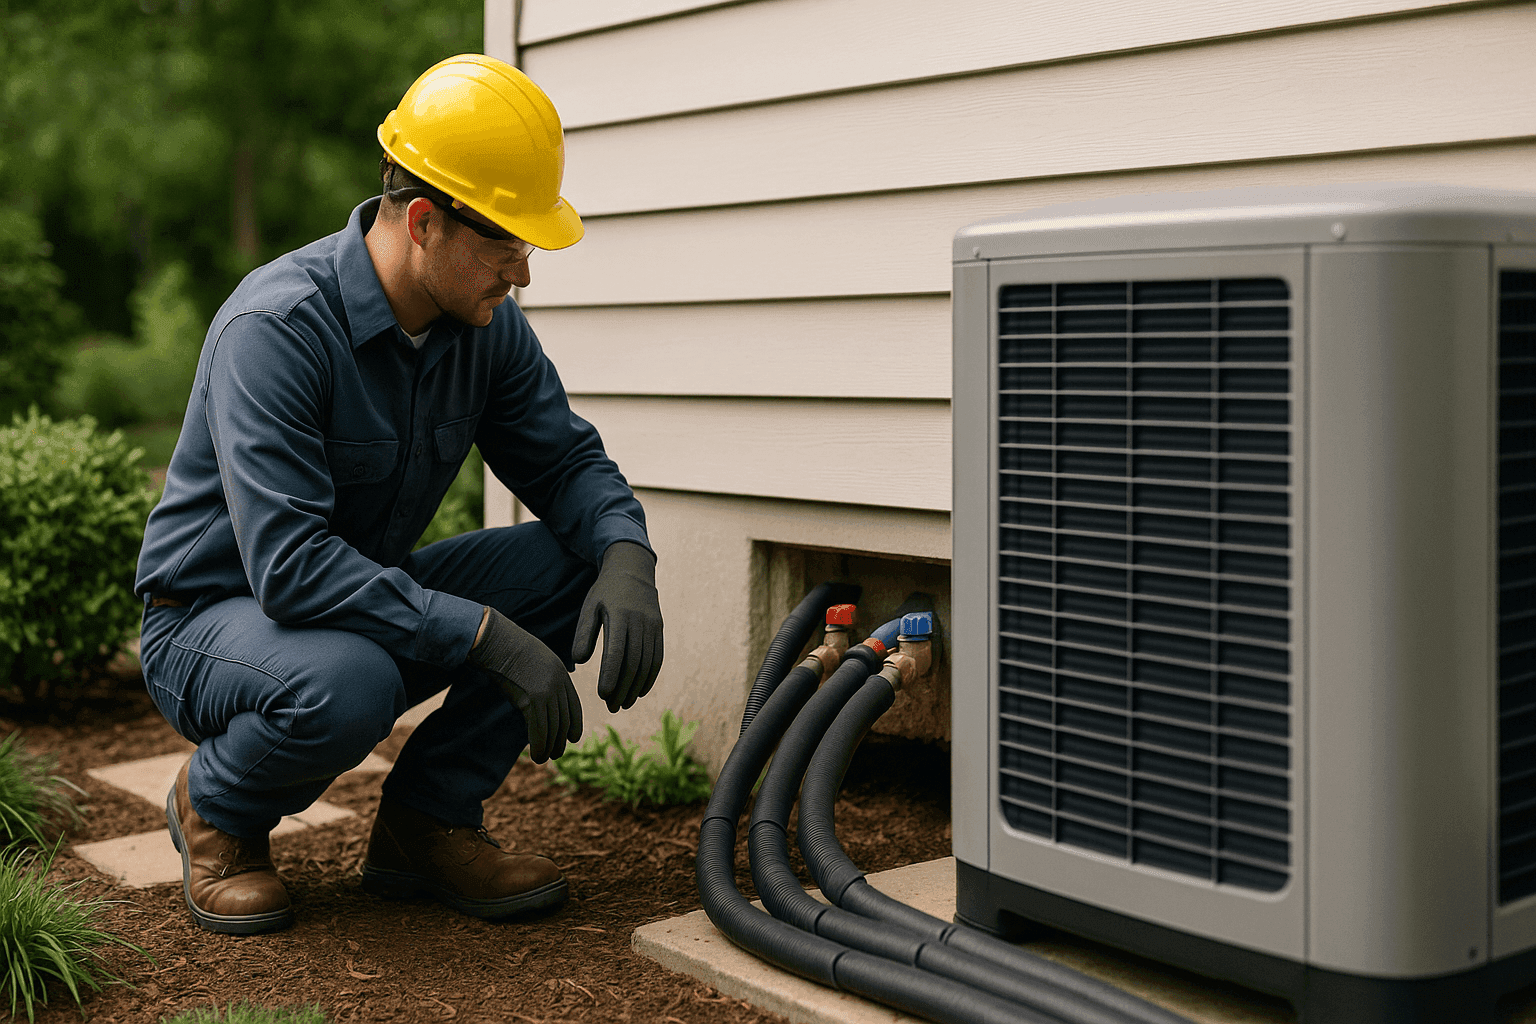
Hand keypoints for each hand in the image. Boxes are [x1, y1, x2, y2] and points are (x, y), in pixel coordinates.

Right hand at [467, 608, 581, 761]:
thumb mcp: (532, 662)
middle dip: (561, 740)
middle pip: (565, 719)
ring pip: (554, 727)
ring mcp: (547, 690)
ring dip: (550, 747)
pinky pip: (540, 728)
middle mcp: (559, 682)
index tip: (573, 738)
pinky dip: (539, 745)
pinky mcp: (533, 698)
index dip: (575, 724)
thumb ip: (540, 680)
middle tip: (556, 754)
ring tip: (543, 758)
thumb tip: (538, 702)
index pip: (575, 705)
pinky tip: (536, 755)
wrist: (494, 639)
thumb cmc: (505, 649)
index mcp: (561, 673)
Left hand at [571, 541, 663, 712]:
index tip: (603, 695)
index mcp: (620, 616)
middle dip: (623, 688)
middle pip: (634, 663)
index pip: (617, 652)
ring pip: (647, 664)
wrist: (633, 570)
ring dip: (636, 688)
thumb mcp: (590, 607)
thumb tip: (580, 660)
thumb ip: (584, 633)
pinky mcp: (659, 629)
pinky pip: (657, 658)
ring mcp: (653, 626)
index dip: (611, 675)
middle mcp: (640, 622)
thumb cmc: (605, 591)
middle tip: (612, 707)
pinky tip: (639, 692)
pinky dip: (649, 678)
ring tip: (623, 704)